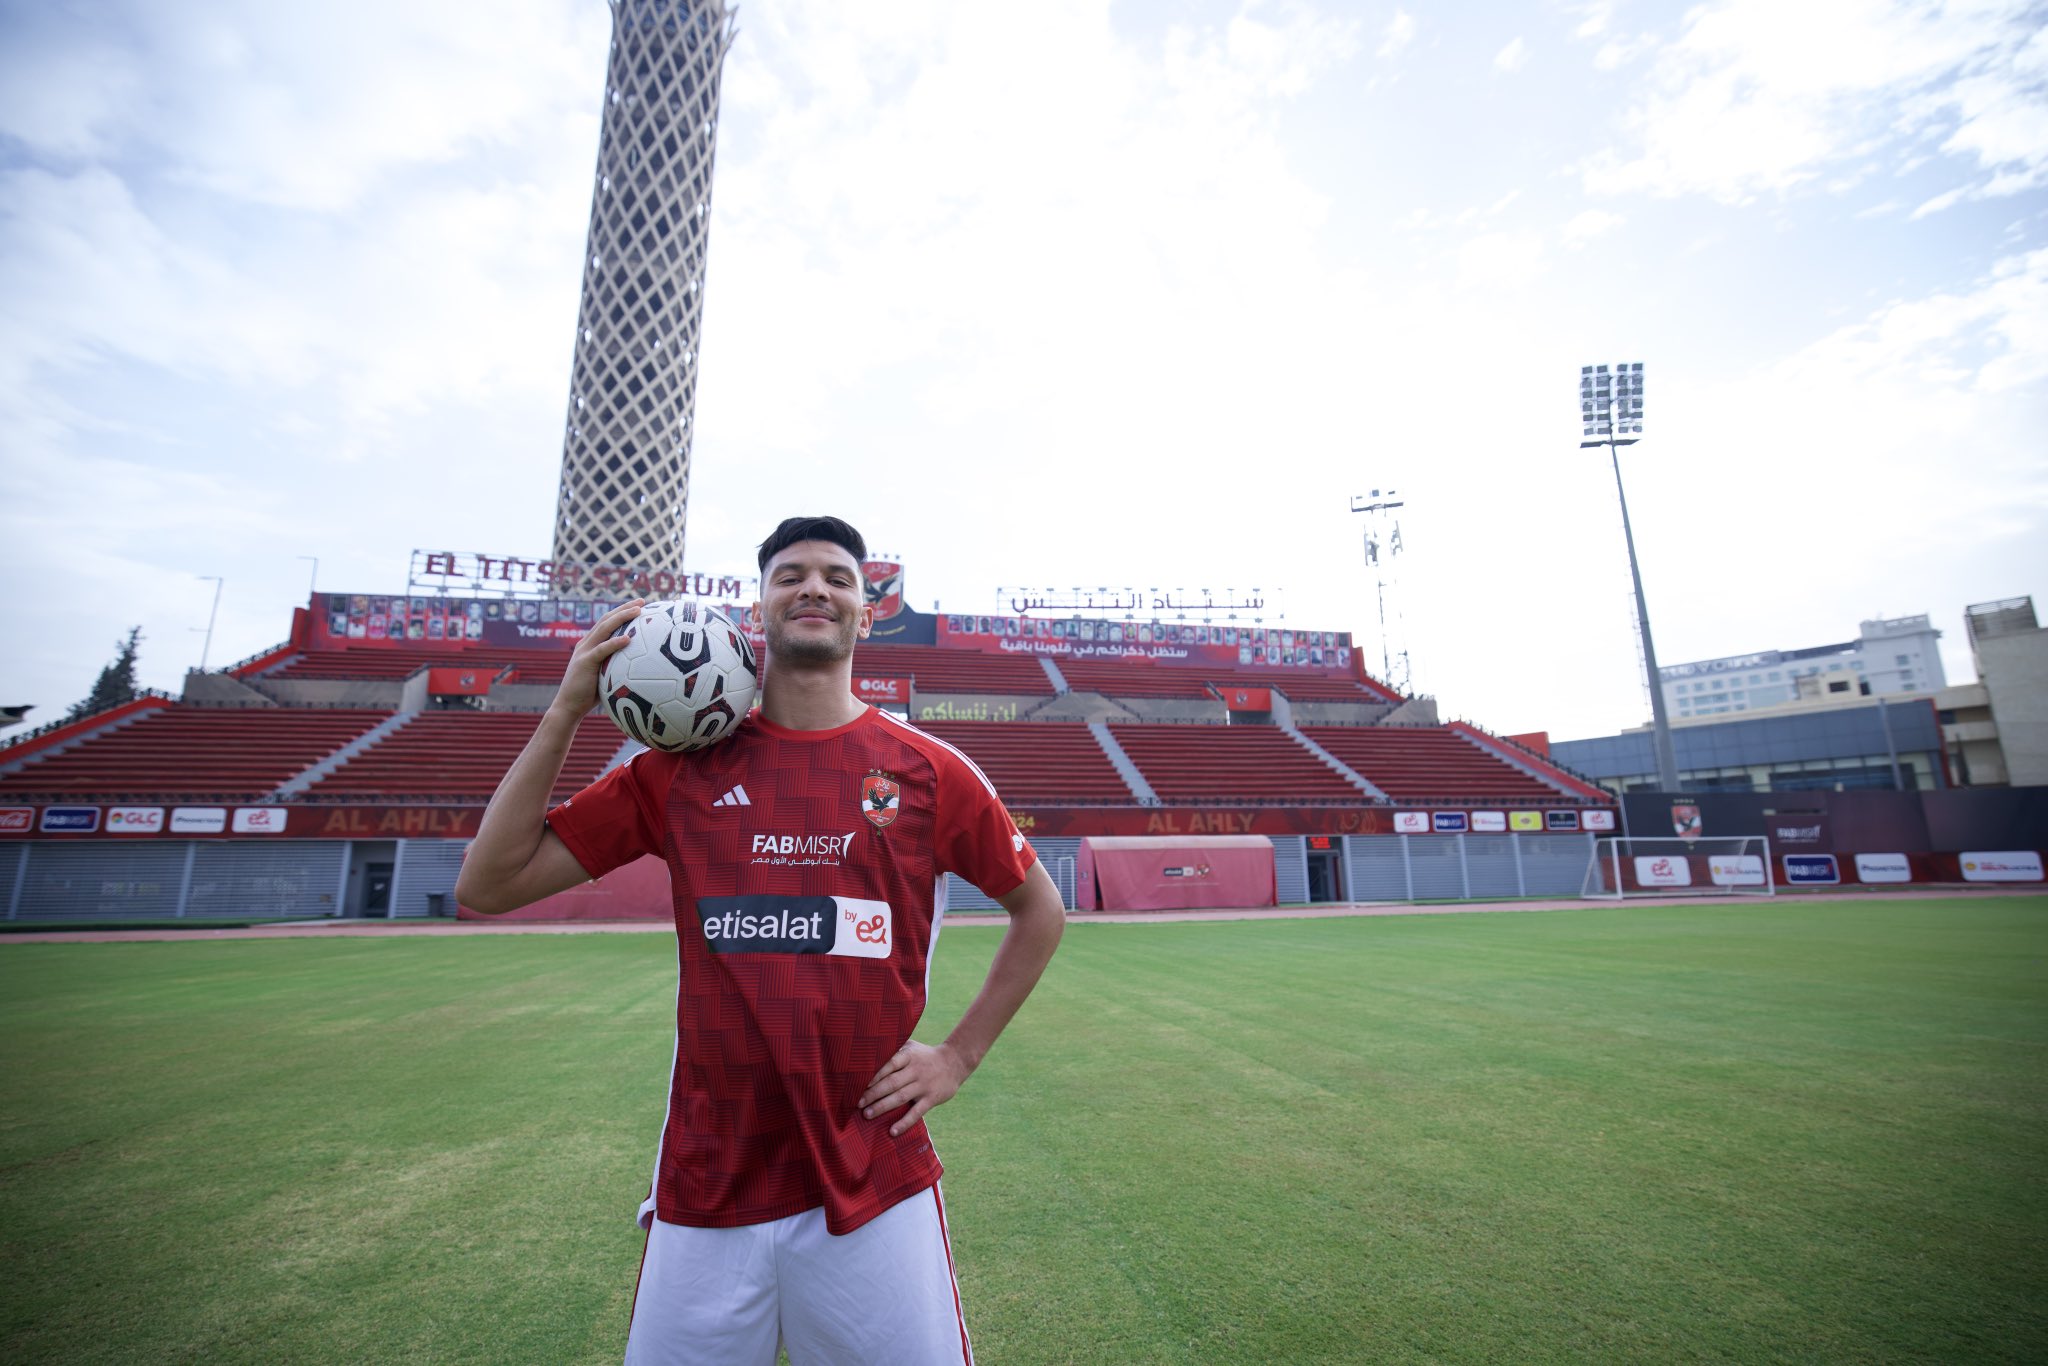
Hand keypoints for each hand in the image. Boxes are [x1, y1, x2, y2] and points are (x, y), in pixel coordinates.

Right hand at [554, 599, 644, 715]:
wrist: (568, 706)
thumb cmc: (589, 695)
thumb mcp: (604, 675)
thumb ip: (616, 666)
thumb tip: (640, 668)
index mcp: (590, 645)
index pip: (607, 623)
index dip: (621, 612)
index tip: (639, 605)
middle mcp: (586, 643)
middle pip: (606, 619)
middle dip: (624, 608)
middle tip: (642, 601)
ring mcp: (584, 651)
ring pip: (604, 629)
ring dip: (622, 618)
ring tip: (638, 611)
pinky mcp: (585, 662)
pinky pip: (602, 650)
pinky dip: (615, 643)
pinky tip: (629, 639)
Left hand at [859, 1041, 970, 1137]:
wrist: (955, 1062)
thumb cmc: (924, 1055)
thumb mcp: (911, 1046)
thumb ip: (893, 1048)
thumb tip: (867, 1051)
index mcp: (909, 1056)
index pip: (889, 1064)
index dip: (874, 1074)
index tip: (858, 1083)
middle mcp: (916, 1070)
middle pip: (892, 1082)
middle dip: (873, 1093)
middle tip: (858, 1103)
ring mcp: (924, 1085)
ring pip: (901, 1097)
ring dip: (883, 1107)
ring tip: (867, 1115)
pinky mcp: (932, 1099)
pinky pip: (917, 1113)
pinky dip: (904, 1123)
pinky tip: (892, 1131)